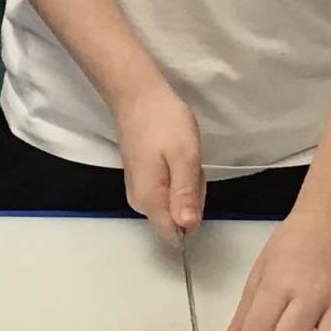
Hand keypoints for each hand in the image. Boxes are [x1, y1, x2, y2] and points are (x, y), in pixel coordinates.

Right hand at [111, 81, 203, 241]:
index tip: (193, 186)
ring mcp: (140, 191)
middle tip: (189, 163)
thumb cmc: (164, 122)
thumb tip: (188, 228)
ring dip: (187, 183)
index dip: (193, 216)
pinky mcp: (142, 180)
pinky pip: (169, 190)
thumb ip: (186, 194)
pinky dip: (179, 175)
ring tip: (182, 155)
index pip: (175, 235)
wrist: (137, 96)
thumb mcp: (184, 156)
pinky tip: (175, 155)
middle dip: (192, 195)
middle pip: (178, 218)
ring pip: (175, 203)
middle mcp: (140, 203)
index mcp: (149, 200)